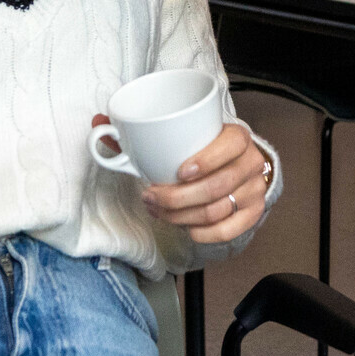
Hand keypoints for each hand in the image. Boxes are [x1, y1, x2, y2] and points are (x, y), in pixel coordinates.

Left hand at [92, 116, 269, 243]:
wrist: (237, 165)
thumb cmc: (205, 148)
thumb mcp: (182, 134)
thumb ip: (140, 129)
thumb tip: (100, 122)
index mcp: (237, 137)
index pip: (230, 146)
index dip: (206, 160)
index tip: (179, 171)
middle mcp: (250, 163)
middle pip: (218, 186)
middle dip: (178, 197)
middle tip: (151, 197)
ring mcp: (254, 190)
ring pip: (217, 211)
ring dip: (182, 216)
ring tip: (159, 211)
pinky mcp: (252, 213)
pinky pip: (228, 231)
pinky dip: (202, 232)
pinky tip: (184, 226)